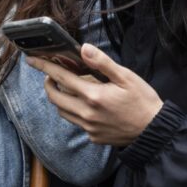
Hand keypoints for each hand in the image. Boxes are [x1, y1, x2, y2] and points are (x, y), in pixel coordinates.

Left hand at [26, 44, 163, 145]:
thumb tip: (83, 49)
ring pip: (62, 111)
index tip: (32, 60)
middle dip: (48, 83)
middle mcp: (86, 113)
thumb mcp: (126, 77)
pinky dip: (74, 111)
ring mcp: (88, 128)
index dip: (44, 67)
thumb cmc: (142, 101)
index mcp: (93, 96)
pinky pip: (76, 122)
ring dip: (59, 98)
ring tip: (67, 88)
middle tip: (52, 75)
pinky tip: (86, 105)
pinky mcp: (93, 137)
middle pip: (54, 97)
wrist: (154, 131)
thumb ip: (102, 63)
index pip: (60, 77)